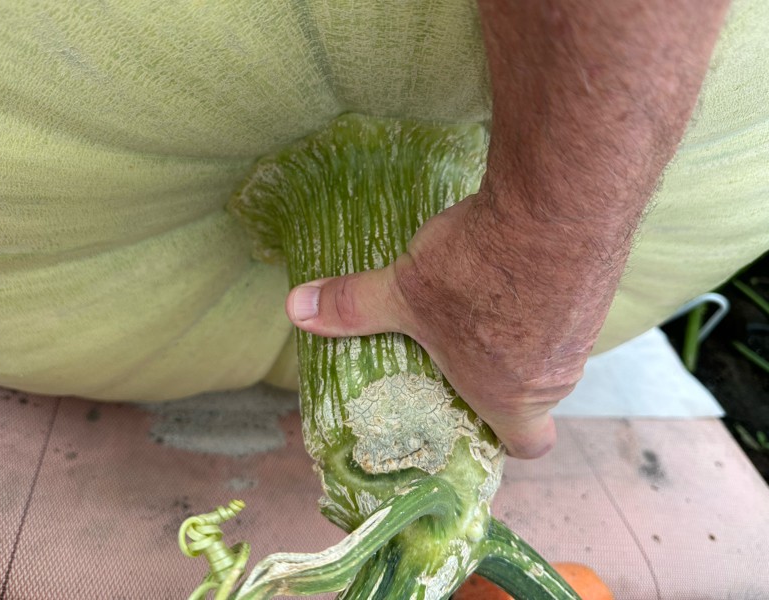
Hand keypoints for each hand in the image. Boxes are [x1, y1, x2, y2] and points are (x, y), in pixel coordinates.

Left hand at [286, 190, 590, 458]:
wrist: (555, 205)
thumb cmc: (478, 270)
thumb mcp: (404, 292)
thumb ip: (352, 306)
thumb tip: (294, 309)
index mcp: (511, 396)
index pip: (527, 445)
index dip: (504, 439)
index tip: (475, 417)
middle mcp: (556, 373)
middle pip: (533, 393)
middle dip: (499, 377)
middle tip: (461, 349)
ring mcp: (583, 329)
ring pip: (551, 348)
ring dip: (521, 332)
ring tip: (482, 298)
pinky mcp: (598, 285)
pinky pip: (568, 306)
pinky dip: (542, 295)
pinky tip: (514, 264)